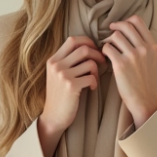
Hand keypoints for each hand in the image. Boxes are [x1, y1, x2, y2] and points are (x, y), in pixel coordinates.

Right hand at [38, 35, 106, 156]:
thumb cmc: (60, 95)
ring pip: (90, 63)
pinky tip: (91, 88)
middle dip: (97, 54)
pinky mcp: (71, 86)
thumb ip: (67, 61)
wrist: (53, 116)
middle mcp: (56, 65)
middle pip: (84, 49)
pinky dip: (95, 82)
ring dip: (96, 71)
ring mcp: (63, 75)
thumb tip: (89, 48)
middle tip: (102, 62)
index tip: (95, 49)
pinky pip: (91, 77)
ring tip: (93, 79)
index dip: (87, 41)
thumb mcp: (57, 75)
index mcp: (53, 60)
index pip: (72, 40)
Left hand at [103, 16, 156, 127]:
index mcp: (152, 46)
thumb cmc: (145, 82)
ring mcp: (132, 56)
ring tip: (107, 47)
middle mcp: (144, 48)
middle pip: (125, 26)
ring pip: (115, 36)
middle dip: (115, 27)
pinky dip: (103, 50)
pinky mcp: (121, 65)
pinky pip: (107, 48)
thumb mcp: (151, 60)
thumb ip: (143, 46)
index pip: (138, 22)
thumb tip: (128, 34)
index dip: (126, 21)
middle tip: (109, 31)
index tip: (120, 26)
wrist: (145, 100)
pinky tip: (105, 56)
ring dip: (108, 40)